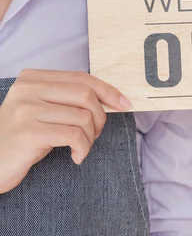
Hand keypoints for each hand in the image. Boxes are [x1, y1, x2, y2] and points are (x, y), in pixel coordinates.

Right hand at [0, 69, 129, 193]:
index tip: (125, 104)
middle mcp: (27, 89)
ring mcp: (26, 109)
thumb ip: (68, 100)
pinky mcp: (29, 132)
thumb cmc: (23, 139)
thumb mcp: (43, 112)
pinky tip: (76, 157)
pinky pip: (75, 136)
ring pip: (82, 117)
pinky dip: (83, 148)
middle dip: (100, 117)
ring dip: (91, 138)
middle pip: (85, 95)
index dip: (108, 91)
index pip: (81, 78)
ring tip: (81, 148)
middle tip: (95, 134)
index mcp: (32, 79)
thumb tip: (111, 99)